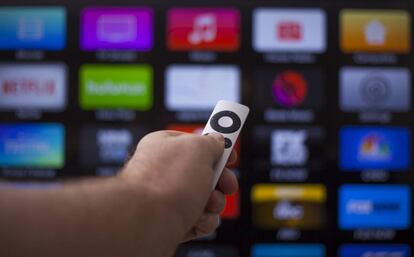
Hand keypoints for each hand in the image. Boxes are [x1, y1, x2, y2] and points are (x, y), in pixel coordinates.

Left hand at [121, 131, 238, 241]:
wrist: (147, 221)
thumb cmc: (166, 181)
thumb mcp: (198, 148)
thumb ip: (211, 141)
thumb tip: (218, 140)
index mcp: (165, 146)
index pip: (194, 142)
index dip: (215, 147)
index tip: (230, 152)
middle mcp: (164, 172)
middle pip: (204, 173)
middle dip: (220, 180)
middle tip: (226, 184)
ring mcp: (167, 198)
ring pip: (204, 198)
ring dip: (214, 202)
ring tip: (208, 204)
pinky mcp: (171, 221)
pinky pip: (198, 219)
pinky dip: (203, 221)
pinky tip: (196, 220)